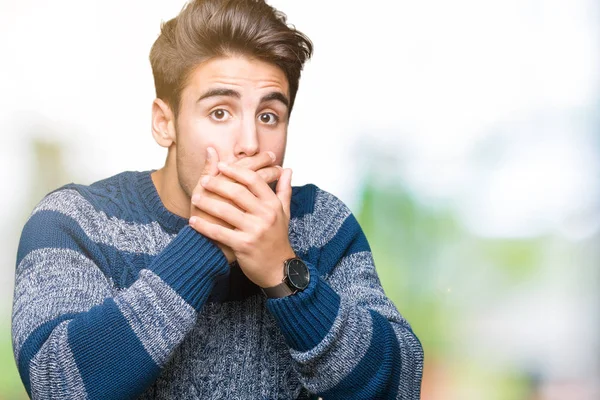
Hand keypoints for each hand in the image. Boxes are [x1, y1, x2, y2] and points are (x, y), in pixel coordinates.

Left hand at [189, 148, 281, 262]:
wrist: (278, 269)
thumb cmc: (278, 239)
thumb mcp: (284, 213)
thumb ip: (284, 189)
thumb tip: (287, 169)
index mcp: (273, 204)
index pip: (253, 180)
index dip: (236, 170)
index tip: (220, 165)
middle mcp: (265, 215)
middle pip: (238, 193)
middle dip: (218, 184)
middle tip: (204, 180)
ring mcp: (254, 230)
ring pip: (226, 211)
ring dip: (207, 203)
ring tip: (195, 198)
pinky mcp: (244, 245)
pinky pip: (219, 232)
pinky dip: (205, 226)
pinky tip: (193, 221)